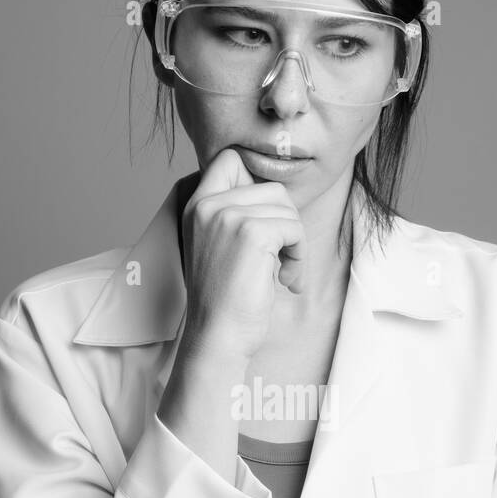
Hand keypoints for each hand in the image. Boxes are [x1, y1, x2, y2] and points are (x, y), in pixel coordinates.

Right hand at [178, 147, 307, 363]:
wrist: (218, 337)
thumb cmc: (225, 301)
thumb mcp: (220, 246)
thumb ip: (236, 214)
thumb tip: (277, 194)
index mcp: (196, 206)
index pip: (230, 160)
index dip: (258, 183)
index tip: (267, 223)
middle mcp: (207, 205)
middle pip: (272, 188)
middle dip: (287, 223)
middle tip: (281, 260)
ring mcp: (228, 216)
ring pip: (287, 207)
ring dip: (296, 243)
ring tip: (284, 273)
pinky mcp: (252, 232)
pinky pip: (294, 228)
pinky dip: (300, 256)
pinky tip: (287, 281)